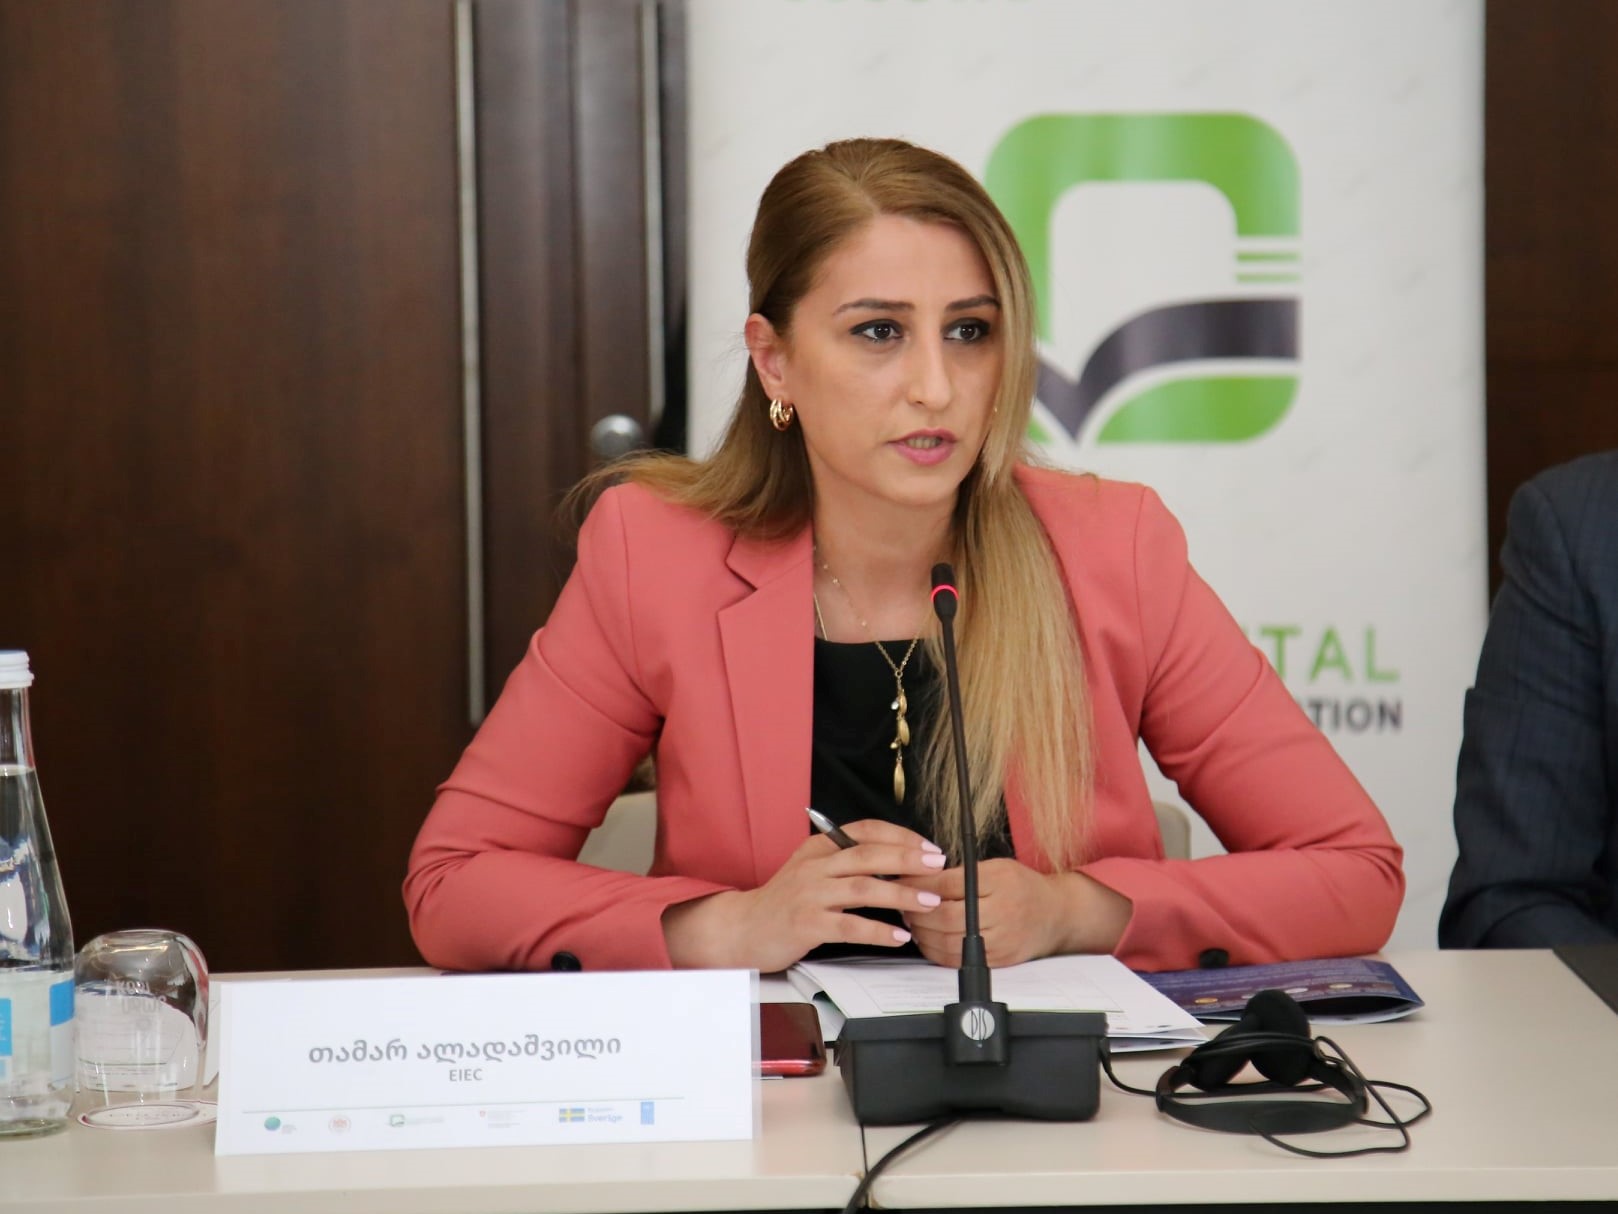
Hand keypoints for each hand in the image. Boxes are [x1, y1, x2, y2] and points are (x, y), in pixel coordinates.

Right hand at [662, 819, 947, 971]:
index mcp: (819, 849)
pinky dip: (878, 930)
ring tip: (928, 902)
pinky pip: (850, 925)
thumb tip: (897, 863)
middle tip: (938, 866)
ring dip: (901, 894)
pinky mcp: (807, 924)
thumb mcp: (811, 872)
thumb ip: (846, 864)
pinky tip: (898, 935)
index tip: (928, 847)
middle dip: (909, 859)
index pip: (865, 830)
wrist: (742, 928)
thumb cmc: (783, 902)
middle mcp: (815, 866)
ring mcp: (810, 895)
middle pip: (869, 855)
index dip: (900, 836)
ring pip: (864, 888)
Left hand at [900, 859, 1131, 967]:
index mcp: (1000, 881)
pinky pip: (958, 960)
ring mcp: (1001, 939)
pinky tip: (928, 939)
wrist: (1056, 915)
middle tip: (903, 903)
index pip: (949, 883)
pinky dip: (936, 951)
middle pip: (946, 917)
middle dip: (917, 911)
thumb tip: (919, 877)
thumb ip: (961, 873)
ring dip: (923, 933)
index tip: (903, 879)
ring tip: (913, 921)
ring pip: (948, 942)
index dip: (920, 883)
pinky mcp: (998, 960)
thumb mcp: (996, 867)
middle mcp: (1002, 911)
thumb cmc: (1022, 887)